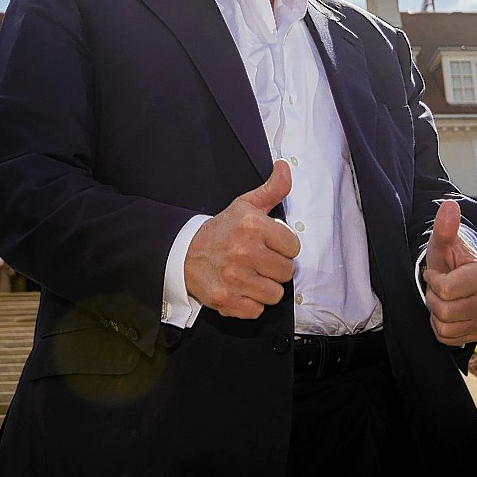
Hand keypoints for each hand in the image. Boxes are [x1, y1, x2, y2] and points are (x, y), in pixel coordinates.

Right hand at [184, 160, 299, 319]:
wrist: (183, 252)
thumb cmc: (220, 230)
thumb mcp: (245, 205)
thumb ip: (272, 188)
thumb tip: (284, 166)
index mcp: (253, 225)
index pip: (294, 247)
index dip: (283, 247)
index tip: (269, 245)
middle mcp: (245, 251)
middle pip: (287, 272)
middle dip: (275, 268)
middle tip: (259, 262)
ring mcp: (235, 278)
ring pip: (275, 294)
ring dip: (265, 288)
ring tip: (250, 276)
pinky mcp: (226, 299)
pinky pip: (257, 310)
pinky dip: (250, 304)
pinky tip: (240, 289)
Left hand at [423, 201, 476, 345]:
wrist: (458, 278)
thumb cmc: (449, 259)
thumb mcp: (443, 243)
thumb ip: (445, 227)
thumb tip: (449, 205)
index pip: (444, 290)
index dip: (432, 281)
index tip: (436, 272)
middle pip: (444, 311)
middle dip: (432, 299)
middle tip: (438, 288)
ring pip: (445, 328)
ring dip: (436, 314)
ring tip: (443, 299)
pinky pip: (449, 339)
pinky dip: (441, 328)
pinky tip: (447, 313)